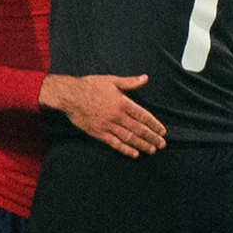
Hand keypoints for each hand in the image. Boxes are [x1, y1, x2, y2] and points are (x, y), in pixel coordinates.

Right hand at [39, 73, 166, 157]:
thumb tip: (145, 78)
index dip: (154, 124)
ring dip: (143, 145)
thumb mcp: (111, 80)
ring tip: (152, 150)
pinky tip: (135, 154)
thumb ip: (130, 82)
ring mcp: (108, 126)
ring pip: (129, 138)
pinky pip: (115, 143)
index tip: (163, 131)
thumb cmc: (90, 86)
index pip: (143, 116)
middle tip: (162, 144)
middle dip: (152, 137)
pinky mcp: (99, 133)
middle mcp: (117, 116)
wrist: (69, 96)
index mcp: (122, 103)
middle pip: (139, 129)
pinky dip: (126, 149)